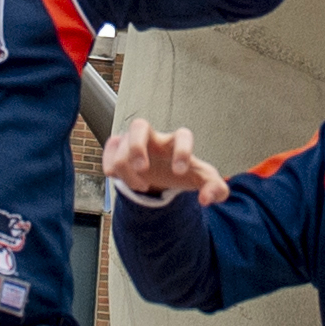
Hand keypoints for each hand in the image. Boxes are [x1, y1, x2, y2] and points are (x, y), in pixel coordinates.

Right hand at [104, 118, 231, 203]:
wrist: (164, 171)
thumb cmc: (184, 172)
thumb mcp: (203, 180)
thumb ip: (216, 189)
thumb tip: (206, 200)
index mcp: (177, 142)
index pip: (182, 135)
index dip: (182, 151)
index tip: (179, 172)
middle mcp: (153, 138)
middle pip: (139, 125)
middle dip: (136, 148)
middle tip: (143, 170)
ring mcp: (133, 140)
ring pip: (120, 145)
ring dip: (126, 170)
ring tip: (141, 186)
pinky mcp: (119, 147)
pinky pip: (108, 149)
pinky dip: (109, 166)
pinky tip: (118, 177)